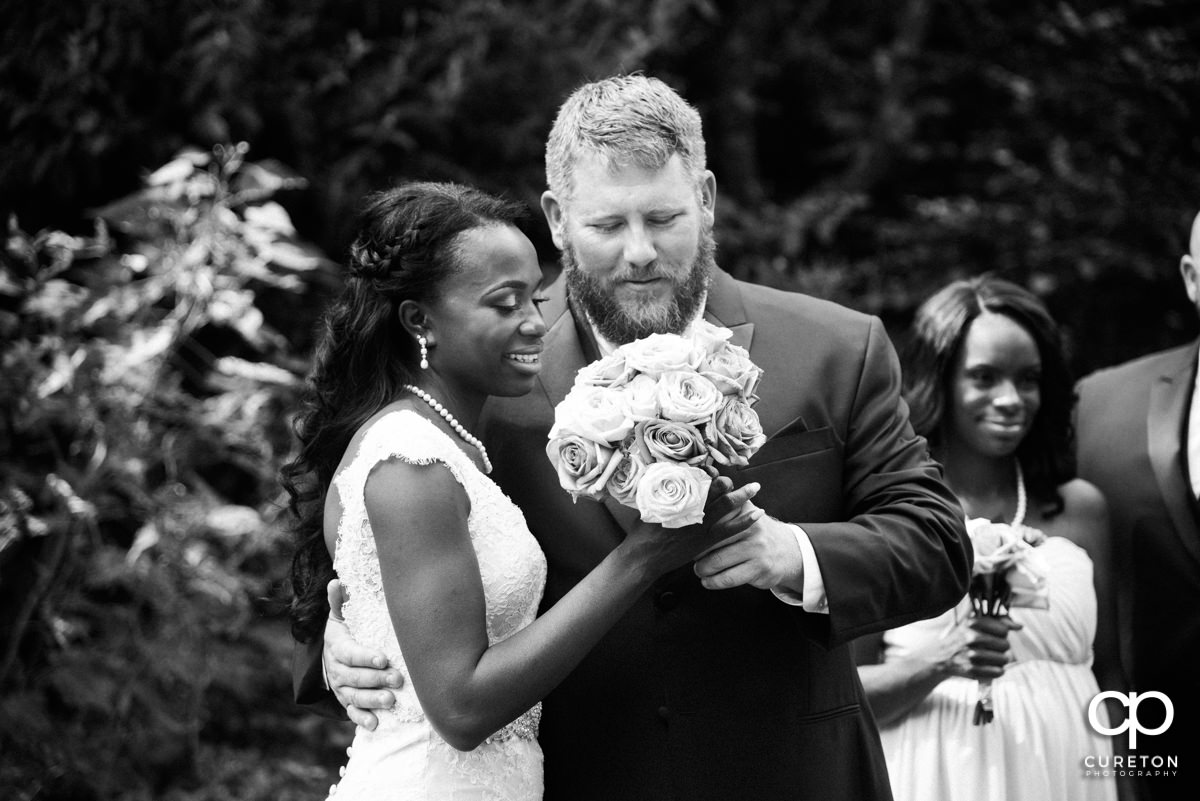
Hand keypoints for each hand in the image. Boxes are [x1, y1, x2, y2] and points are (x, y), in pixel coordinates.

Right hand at [323, 579, 403, 729]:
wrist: (331, 655)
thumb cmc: (345, 632)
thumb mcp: (340, 616)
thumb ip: (339, 601)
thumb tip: (336, 581)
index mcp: (337, 647)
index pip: (351, 654)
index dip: (366, 657)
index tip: (384, 658)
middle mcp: (337, 670)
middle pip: (355, 677)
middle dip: (376, 679)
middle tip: (397, 679)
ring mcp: (341, 688)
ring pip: (354, 696)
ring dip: (372, 700)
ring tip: (391, 701)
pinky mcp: (346, 701)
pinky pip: (351, 712)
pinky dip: (362, 719)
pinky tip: (375, 724)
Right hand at [621, 478, 761, 574]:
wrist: (643, 558)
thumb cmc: (642, 532)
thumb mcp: (647, 504)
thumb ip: (659, 490)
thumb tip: (662, 475)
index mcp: (678, 496)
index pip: (699, 476)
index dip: (708, 471)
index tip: (710, 468)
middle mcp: (692, 507)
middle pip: (716, 487)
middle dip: (726, 481)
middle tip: (730, 479)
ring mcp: (701, 524)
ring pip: (727, 505)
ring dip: (743, 495)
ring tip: (756, 487)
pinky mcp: (706, 540)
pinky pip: (731, 529)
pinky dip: (745, 520)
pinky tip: (758, 514)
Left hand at [692, 509, 802, 590]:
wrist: (787, 550)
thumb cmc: (754, 531)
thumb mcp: (743, 512)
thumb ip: (721, 506)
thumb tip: (690, 505)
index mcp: (743, 508)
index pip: (711, 517)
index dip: (694, 530)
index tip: (684, 537)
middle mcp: (751, 525)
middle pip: (711, 540)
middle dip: (696, 551)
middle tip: (689, 556)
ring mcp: (756, 547)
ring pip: (718, 561)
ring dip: (703, 569)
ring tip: (699, 570)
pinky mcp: (760, 567)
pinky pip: (729, 577)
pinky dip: (713, 582)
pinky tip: (708, 581)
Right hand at [944, 614, 1021, 680]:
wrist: (941, 657)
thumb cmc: (963, 638)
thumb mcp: (975, 623)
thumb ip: (999, 620)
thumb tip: (1020, 626)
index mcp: (973, 623)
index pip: (1004, 630)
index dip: (1000, 634)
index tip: (992, 636)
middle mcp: (972, 637)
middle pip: (1005, 645)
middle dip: (1001, 648)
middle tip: (990, 648)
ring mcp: (972, 654)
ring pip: (1004, 659)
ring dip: (1000, 660)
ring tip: (991, 658)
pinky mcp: (972, 670)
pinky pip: (999, 672)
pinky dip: (997, 671)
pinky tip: (990, 667)